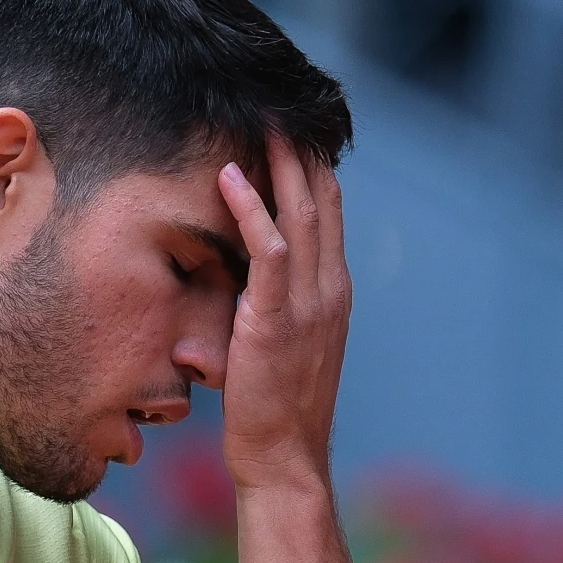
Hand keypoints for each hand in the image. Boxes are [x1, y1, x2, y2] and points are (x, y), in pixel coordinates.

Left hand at [217, 138, 350, 493]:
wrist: (285, 458)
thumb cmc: (274, 406)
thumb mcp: (285, 343)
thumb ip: (276, 302)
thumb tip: (246, 272)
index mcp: (333, 292)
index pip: (327, 213)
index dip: (312, 167)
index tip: (291, 129)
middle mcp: (330, 289)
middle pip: (321, 200)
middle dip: (301, 149)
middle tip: (279, 104)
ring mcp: (309, 303)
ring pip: (300, 214)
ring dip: (280, 163)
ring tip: (260, 119)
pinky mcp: (276, 318)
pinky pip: (268, 249)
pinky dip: (250, 207)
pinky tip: (229, 176)